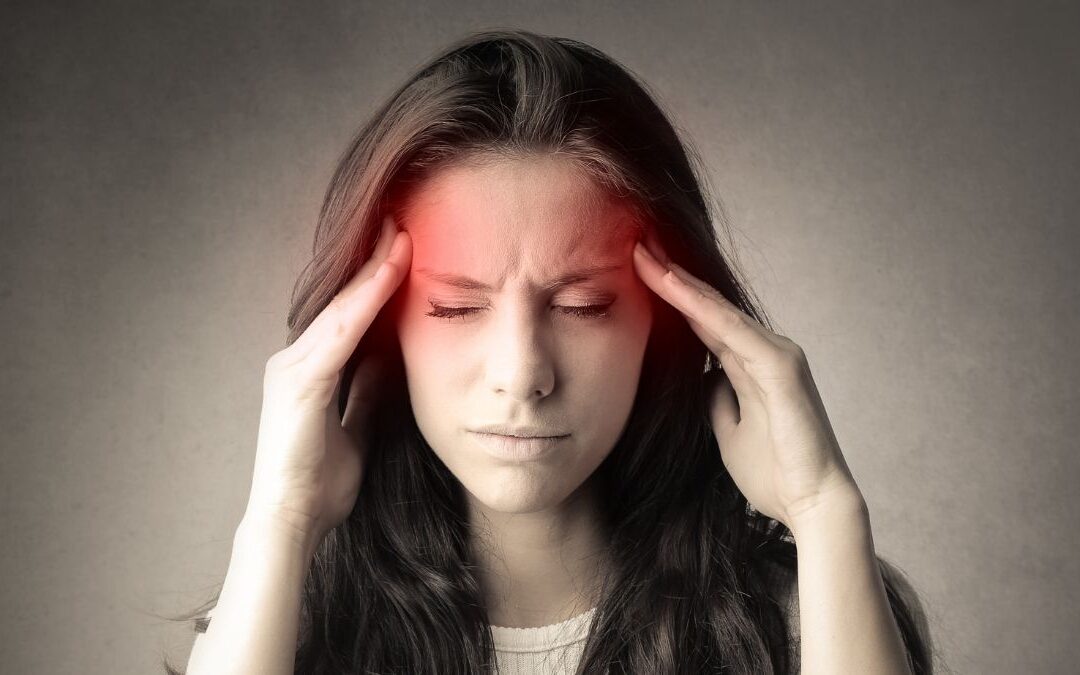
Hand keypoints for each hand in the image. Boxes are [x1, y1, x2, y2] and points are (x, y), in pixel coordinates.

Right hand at [246, 215, 410, 547]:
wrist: (293, 521)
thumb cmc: (321, 481)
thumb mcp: (356, 426)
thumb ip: (367, 392)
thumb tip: (390, 361)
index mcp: (312, 370)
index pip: (350, 315)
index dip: (377, 281)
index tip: (406, 249)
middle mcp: (297, 359)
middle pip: (343, 300)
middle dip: (374, 261)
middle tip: (403, 222)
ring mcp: (294, 367)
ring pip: (342, 306)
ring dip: (373, 269)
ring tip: (400, 234)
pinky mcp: (300, 382)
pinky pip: (341, 331)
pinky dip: (366, 300)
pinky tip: (389, 274)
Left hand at [632, 232, 862, 528]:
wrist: (812, 506)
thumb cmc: (774, 473)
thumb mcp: (728, 431)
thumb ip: (715, 399)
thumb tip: (697, 378)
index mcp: (753, 365)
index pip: (704, 322)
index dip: (671, 297)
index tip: (634, 271)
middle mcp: (767, 351)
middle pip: (709, 307)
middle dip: (671, 276)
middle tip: (634, 243)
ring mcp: (777, 356)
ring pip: (718, 311)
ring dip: (680, 283)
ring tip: (644, 254)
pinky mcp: (781, 369)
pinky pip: (734, 332)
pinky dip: (702, 308)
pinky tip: (674, 288)